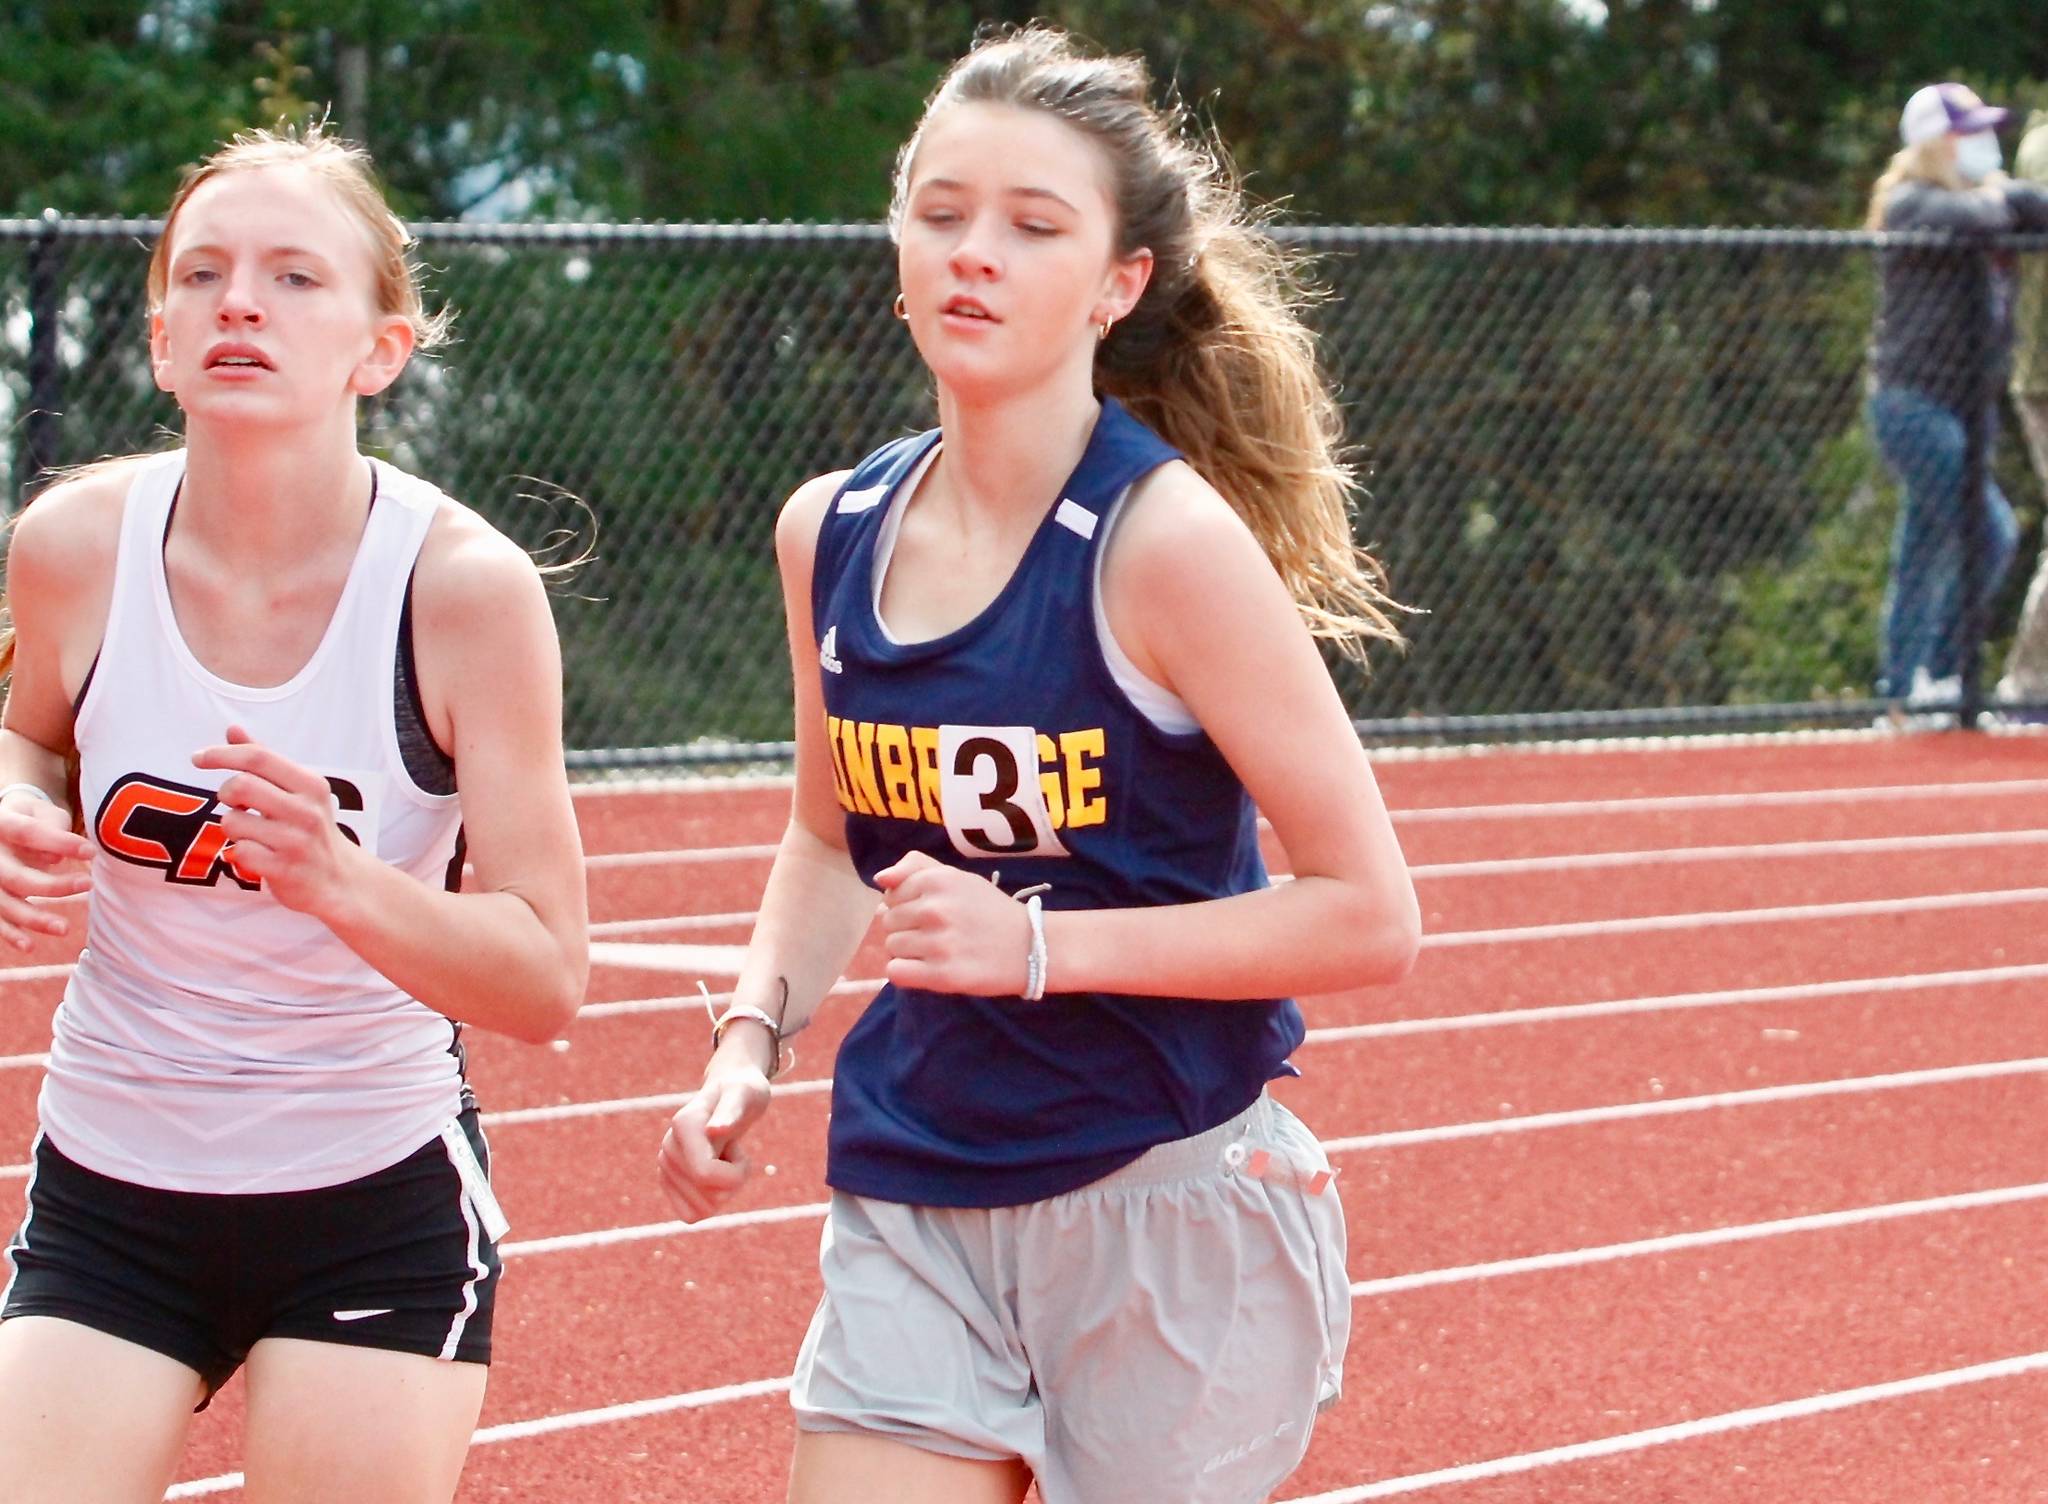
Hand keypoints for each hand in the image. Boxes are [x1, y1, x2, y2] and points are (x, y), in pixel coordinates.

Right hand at [0, 795, 91, 951]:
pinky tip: (29, 946)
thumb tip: (55, 857)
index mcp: (1, 823)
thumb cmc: (32, 819)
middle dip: (51, 886)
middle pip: (14, 876)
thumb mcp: (42, 814)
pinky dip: (11, 934)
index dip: (59, 843)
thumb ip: (50, 829)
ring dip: (33, 918)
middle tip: (87, 884)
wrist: (7, 827)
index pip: (27, 833)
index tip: (90, 851)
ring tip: (63, 928)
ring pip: (4, 903)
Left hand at [191, 726, 360, 916]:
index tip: (198, 757)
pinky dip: (239, 853)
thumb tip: (233, 729)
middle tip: (234, 803)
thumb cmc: (310, 829)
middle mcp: (307, 810)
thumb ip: (265, 761)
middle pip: (240, 786)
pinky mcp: (285, 869)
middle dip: (225, 794)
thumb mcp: (298, 791)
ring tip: (251, 834)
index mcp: (311, 785)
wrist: (340, 879)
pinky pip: (238, 852)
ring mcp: (297, 841)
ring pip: (232, 822)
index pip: (259, 757)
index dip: (222, 754)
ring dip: (231, 827)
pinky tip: (256, 856)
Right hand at [657, 1030, 774, 1222]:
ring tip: (723, 1159)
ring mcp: (665, 1167)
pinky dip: (710, 1203)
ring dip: (723, 1191)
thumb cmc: (743, 1093)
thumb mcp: (746, 1095)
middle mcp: (668, 1148)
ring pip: (701, 1210)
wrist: (730, 1095)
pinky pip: (690, 1216)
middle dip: (733, 1180)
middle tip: (733, 1151)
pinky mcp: (668, 1182)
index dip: (736, 1173)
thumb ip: (732, 1111)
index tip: (740, 1150)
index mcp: (683, 1126)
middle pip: (708, 1197)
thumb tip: (715, 1130)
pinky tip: (714, 1176)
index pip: (705, 1174)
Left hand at [874, 849, 1029, 995]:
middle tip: (937, 933)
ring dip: (908, 952)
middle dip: (907, 928)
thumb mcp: (957, 877)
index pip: (890, 895)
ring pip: (891, 947)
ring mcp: (938, 943)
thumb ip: (916, 868)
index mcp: (938, 880)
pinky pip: (896, 972)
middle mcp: (935, 909)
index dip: (906, 905)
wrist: (1030, 946)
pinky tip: (927, 969)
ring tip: (937, 951)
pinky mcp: (942, 975)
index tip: (931, 913)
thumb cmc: (989, 910)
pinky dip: (906, 972)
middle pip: (889, 922)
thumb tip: (880, 879)